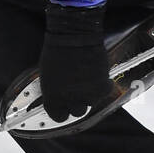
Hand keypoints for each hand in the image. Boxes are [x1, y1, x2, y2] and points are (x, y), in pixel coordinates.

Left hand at [39, 4, 114, 122]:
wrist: (73, 36)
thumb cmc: (57, 50)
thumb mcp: (48, 74)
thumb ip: (54, 90)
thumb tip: (60, 97)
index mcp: (52, 97)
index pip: (58, 116)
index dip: (62, 111)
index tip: (65, 107)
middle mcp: (69, 100)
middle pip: (77, 112)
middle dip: (78, 102)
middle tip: (80, 89)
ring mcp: (86, 95)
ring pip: (92, 101)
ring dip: (91, 92)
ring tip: (88, 75)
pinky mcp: (101, 87)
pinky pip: (105, 91)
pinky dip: (104, 83)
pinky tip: (98, 72)